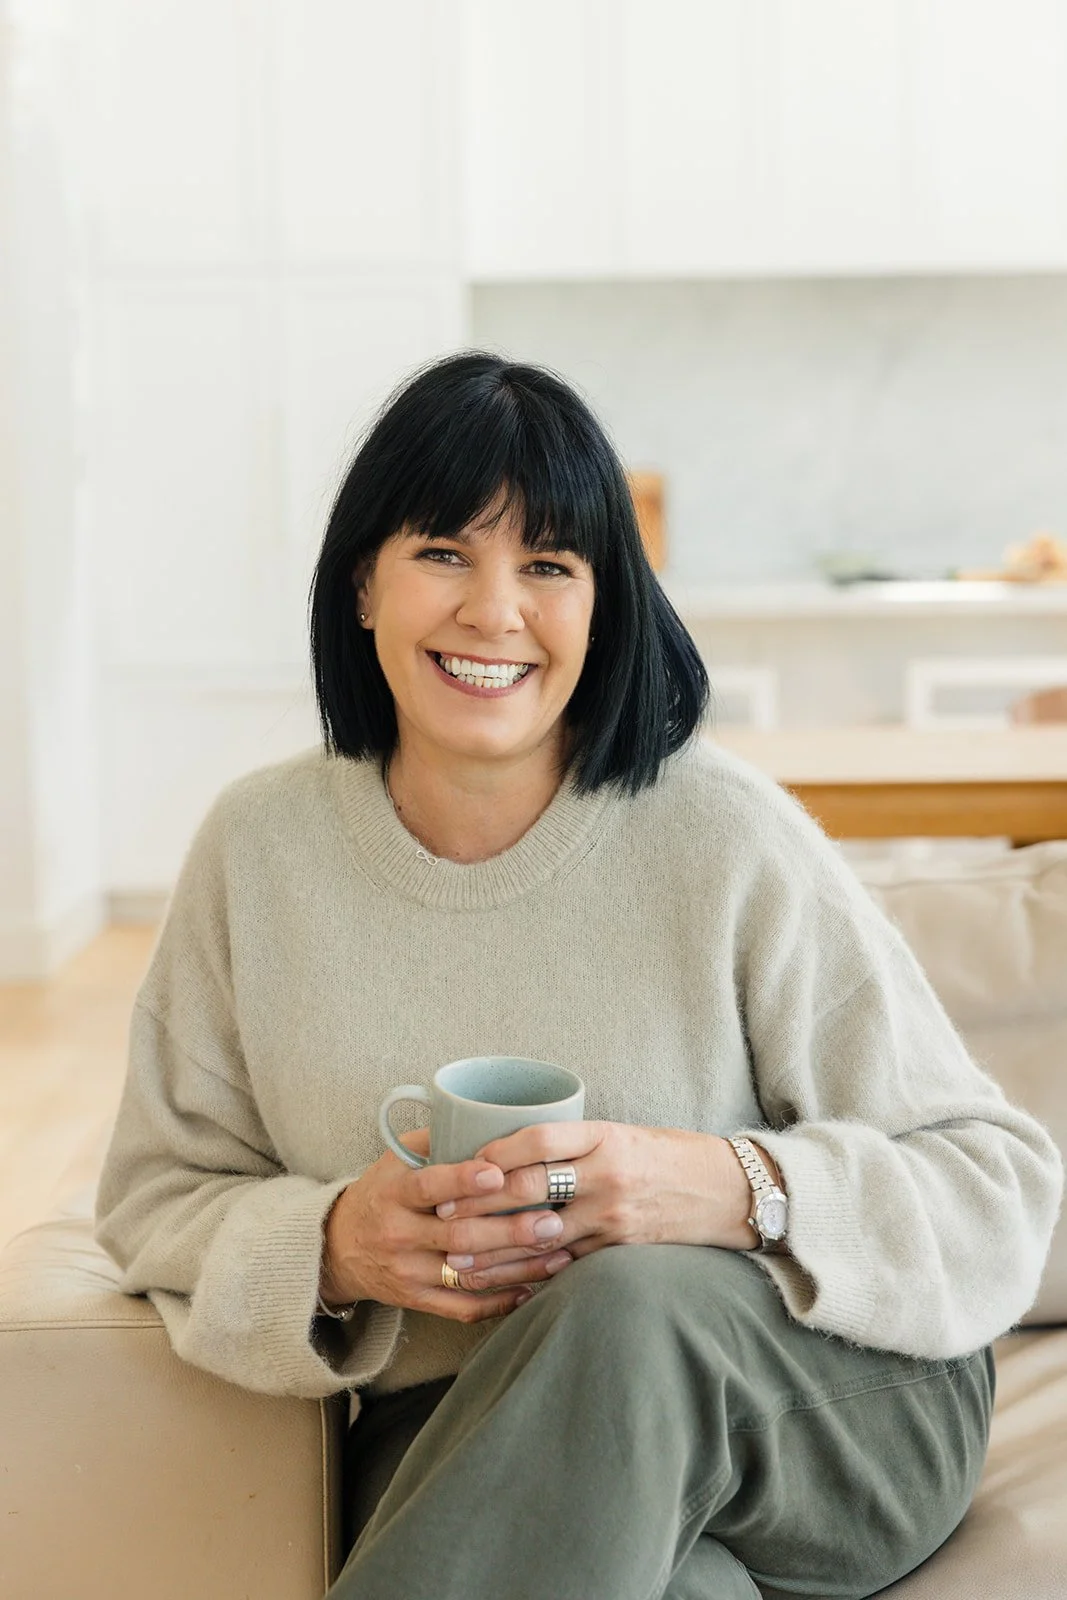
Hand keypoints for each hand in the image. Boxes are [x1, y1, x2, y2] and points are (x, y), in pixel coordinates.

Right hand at [320, 1130, 574, 1323]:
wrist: (339, 1247)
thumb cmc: (381, 1191)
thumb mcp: (396, 1159)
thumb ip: (437, 1140)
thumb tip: (490, 1115)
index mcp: (394, 1192)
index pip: (429, 1186)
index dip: (463, 1180)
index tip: (499, 1173)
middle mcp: (399, 1234)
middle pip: (458, 1235)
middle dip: (509, 1230)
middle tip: (553, 1220)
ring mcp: (408, 1271)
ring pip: (467, 1273)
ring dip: (517, 1267)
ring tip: (559, 1254)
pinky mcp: (416, 1300)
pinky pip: (462, 1307)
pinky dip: (499, 1302)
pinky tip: (532, 1289)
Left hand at [434, 1122, 760, 1275]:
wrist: (730, 1190)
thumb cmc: (672, 1156)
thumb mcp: (625, 1134)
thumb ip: (577, 1144)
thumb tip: (514, 1150)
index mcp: (606, 1136)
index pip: (540, 1140)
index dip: (497, 1152)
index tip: (463, 1163)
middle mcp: (608, 1175)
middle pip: (531, 1189)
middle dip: (481, 1204)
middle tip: (441, 1216)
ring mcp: (614, 1217)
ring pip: (541, 1236)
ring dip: (495, 1250)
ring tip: (457, 1259)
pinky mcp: (620, 1250)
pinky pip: (567, 1266)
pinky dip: (532, 1277)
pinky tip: (503, 1286)